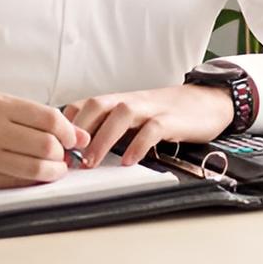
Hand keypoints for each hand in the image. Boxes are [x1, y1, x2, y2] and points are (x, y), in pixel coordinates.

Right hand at [0, 91, 90, 189]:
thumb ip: (29, 117)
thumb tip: (71, 133)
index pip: (50, 119)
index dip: (69, 132)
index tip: (74, 140)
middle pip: (47, 145)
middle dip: (63, 155)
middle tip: (64, 158)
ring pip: (34, 169)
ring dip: (52, 173)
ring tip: (53, 170)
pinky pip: (14, 184)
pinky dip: (30, 184)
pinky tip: (32, 179)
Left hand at [63, 84, 234, 166]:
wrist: (207, 102)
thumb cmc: (166, 114)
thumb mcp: (134, 119)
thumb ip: (110, 130)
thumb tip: (78, 154)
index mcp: (118, 101)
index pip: (83, 106)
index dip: (66, 127)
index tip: (55, 152)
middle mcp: (130, 101)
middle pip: (96, 104)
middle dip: (78, 130)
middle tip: (67, 159)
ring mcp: (152, 108)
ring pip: (121, 114)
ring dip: (102, 138)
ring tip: (91, 162)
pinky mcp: (171, 119)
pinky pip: (152, 129)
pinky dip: (138, 145)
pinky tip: (129, 161)